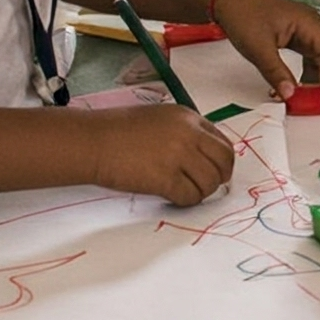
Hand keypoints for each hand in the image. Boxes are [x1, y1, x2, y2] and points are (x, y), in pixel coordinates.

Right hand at [89, 104, 234, 204]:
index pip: (222, 141)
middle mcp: (189, 134)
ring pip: (210, 181)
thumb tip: (200, 154)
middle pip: (224, 161)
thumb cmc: (120, 130)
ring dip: (203, 191)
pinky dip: (187, 201)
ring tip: (189, 193)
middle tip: (208, 186)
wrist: (95, 141)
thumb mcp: (160, 118)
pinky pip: (190, 196)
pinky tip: (176, 199)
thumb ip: (183, 132)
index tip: (217, 170)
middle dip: (219, 177)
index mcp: (189, 118)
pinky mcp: (165, 178)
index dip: (221, 160)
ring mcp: (179, 155)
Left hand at [212, 0, 319, 102]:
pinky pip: (308, 56)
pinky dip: (307, 73)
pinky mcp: (294, 36)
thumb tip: (291, 95)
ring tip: (317, 99)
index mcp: (308, 22)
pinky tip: (301, 87)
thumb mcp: (259, 48)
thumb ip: (277, 72)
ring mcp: (304, 30)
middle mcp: (311, 25)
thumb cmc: (245, 19)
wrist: (229, 2)